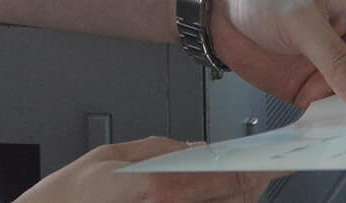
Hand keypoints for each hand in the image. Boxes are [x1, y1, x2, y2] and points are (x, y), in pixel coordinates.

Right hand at [14, 137, 276, 202]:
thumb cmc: (68, 197)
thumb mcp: (111, 157)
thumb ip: (160, 149)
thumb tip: (196, 148)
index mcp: (160, 188)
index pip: (229, 177)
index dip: (258, 169)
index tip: (277, 161)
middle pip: (234, 201)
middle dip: (251, 184)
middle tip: (263, 170)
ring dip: (234, 198)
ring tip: (241, 184)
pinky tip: (214, 196)